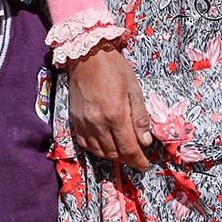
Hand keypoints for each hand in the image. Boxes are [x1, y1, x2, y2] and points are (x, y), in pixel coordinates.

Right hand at [66, 42, 152, 169]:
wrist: (86, 55)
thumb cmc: (114, 69)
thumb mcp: (134, 90)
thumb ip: (140, 118)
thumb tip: (146, 141)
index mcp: (116, 114)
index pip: (128, 148)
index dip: (138, 160)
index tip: (145, 165)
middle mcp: (98, 122)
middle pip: (114, 153)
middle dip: (128, 159)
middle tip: (137, 159)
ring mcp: (84, 122)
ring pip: (99, 151)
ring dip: (113, 156)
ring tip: (124, 153)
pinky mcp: (75, 120)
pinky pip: (85, 143)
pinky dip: (97, 149)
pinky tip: (106, 146)